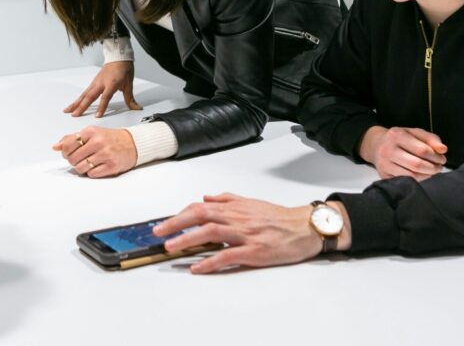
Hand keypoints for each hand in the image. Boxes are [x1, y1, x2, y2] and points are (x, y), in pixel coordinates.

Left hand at [51, 125, 136, 177]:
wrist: (132, 144)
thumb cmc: (109, 138)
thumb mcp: (91, 133)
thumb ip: (72, 139)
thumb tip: (55, 147)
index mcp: (91, 132)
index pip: (68, 145)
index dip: (65, 152)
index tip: (68, 153)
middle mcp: (98, 142)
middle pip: (73, 158)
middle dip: (73, 161)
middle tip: (80, 159)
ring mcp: (106, 154)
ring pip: (81, 168)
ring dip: (82, 168)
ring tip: (88, 163)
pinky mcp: (112, 166)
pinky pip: (91, 174)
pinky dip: (91, 173)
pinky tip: (96, 166)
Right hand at [64, 62, 140, 116]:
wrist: (118, 57)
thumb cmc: (124, 69)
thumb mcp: (129, 83)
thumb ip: (130, 98)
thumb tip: (137, 108)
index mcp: (111, 83)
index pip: (105, 97)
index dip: (101, 107)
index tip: (97, 116)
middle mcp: (101, 83)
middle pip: (90, 96)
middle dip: (82, 106)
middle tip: (75, 115)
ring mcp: (95, 83)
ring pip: (84, 95)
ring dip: (76, 103)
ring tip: (67, 111)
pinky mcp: (93, 83)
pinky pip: (84, 92)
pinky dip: (78, 99)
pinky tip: (73, 105)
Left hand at [152, 193, 350, 273]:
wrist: (305, 227)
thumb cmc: (279, 217)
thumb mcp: (251, 203)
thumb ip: (227, 199)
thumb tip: (205, 197)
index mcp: (235, 207)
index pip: (201, 206)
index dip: (180, 214)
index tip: (164, 223)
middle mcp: (237, 218)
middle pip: (201, 215)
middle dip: (176, 223)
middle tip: (158, 233)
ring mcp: (246, 234)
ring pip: (211, 232)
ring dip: (188, 240)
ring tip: (171, 247)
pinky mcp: (255, 251)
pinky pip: (229, 255)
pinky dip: (211, 261)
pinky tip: (197, 267)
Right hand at [358, 125, 446, 180]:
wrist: (376, 145)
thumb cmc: (400, 139)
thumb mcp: (415, 132)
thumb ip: (431, 139)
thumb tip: (443, 150)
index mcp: (396, 135)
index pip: (422, 150)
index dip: (436, 156)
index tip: (442, 158)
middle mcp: (387, 150)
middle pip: (417, 164)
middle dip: (433, 168)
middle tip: (439, 167)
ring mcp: (384, 164)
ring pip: (412, 176)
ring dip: (427, 175)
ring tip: (432, 171)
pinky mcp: (383, 176)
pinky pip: (406, 181)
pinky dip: (418, 180)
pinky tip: (422, 175)